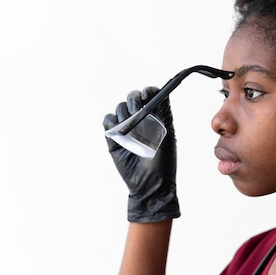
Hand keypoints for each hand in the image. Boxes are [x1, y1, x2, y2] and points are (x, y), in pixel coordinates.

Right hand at [103, 87, 179, 222]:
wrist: (150, 183)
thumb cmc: (163, 160)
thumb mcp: (167, 134)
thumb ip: (162, 113)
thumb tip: (151, 94)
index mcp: (158, 116)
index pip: (151, 94)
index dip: (148, 91)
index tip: (146, 95)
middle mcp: (142, 119)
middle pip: (133, 97)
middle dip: (134, 100)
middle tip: (137, 112)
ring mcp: (127, 127)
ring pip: (120, 108)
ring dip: (125, 116)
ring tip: (132, 132)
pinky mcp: (114, 137)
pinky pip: (108, 121)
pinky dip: (112, 123)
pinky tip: (120, 134)